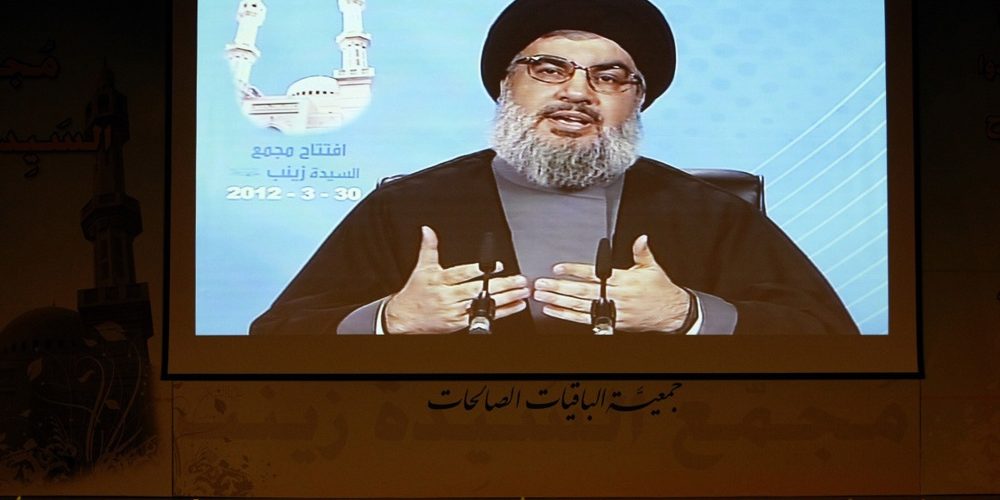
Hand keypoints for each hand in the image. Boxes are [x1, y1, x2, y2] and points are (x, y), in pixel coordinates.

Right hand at [384, 226, 529, 333]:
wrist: (404, 317)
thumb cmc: (415, 292)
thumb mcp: (421, 268)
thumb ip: (429, 248)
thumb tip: (428, 230)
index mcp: (440, 280)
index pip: (462, 274)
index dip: (479, 270)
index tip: (498, 265)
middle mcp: (448, 296)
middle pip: (477, 290)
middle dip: (501, 285)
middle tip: (519, 280)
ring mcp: (454, 311)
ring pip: (483, 305)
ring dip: (505, 299)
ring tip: (521, 292)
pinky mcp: (459, 323)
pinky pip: (482, 318)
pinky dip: (500, 313)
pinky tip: (514, 306)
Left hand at [533, 235, 691, 331]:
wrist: (672, 314)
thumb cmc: (660, 290)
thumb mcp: (653, 268)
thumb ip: (642, 252)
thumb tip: (641, 238)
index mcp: (624, 280)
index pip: (594, 273)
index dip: (575, 270)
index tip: (558, 268)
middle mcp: (616, 296)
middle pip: (582, 291)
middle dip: (559, 287)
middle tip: (541, 284)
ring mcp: (613, 311)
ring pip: (580, 306)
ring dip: (559, 301)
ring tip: (542, 296)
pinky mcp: (612, 323)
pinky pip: (586, 320)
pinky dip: (568, 316)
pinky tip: (555, 311)